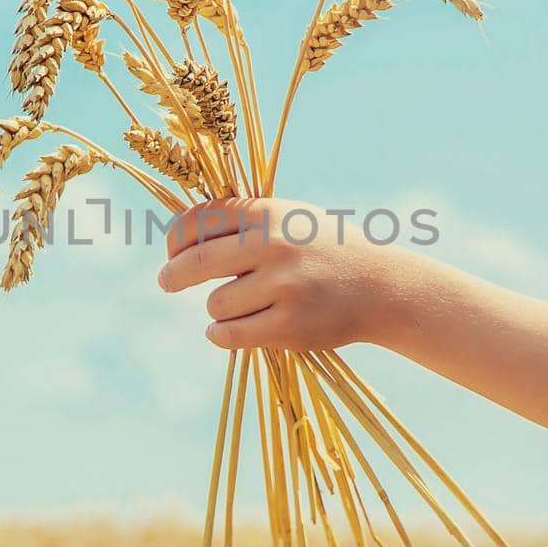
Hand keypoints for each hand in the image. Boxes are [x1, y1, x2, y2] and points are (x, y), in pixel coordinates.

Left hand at [156, 198, 415, 350]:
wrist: (381, 286)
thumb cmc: (325, 250)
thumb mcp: (290, 219)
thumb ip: (243, 222)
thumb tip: (180, 236)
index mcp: (269, 212)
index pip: (199, 221)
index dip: (175, 239)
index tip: (171, 251)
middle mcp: (273, 244)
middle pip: (196, 262)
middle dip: (173, 275)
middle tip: (166, 282)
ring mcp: (282, 286)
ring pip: (215, 304)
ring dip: (216, 309)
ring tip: (238, 307)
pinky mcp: (289, 325)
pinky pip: (229, 335)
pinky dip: (219, 334)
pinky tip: (224, 331)